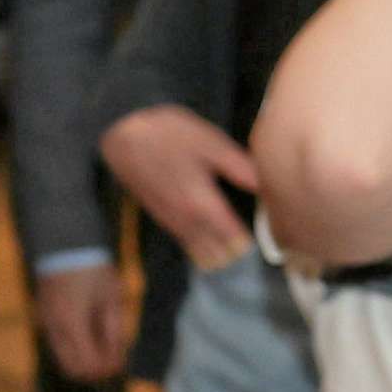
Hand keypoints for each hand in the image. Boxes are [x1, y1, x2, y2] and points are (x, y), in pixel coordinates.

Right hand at [33, 261, 135, 383]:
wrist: (65, 242)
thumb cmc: (94, 268)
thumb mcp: (111, 297)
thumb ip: (114, 331)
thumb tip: (116, 358)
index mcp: (73, 322)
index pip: (88, 363)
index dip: (107, 368)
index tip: (121, 363)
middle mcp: (54, 326)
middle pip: (72, 368)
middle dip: (94, 370)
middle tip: (113, 359)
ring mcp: (45, 321)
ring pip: (63, 357)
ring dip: (83, 358)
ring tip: (104, 343)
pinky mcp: (43, 315)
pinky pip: (58, 342)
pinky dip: (74, 346)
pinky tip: (91, 331)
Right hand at [101, 106, 260, 272]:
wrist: (124, 134)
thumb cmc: (171, 134)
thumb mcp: (212, 144)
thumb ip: (241, 168)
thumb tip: (267, 187)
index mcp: (204, 205)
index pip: (235, 241)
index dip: (253, 237)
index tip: (261, 226)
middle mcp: (187, 222)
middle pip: (219, 256)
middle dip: (238, 249)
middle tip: (251, 230)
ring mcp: (171, 223)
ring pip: (201, 255)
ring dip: (219, 250)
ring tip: (233, 233)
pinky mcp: (161, 219)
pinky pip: (186, 244)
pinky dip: (202, 245)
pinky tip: (211, 231)